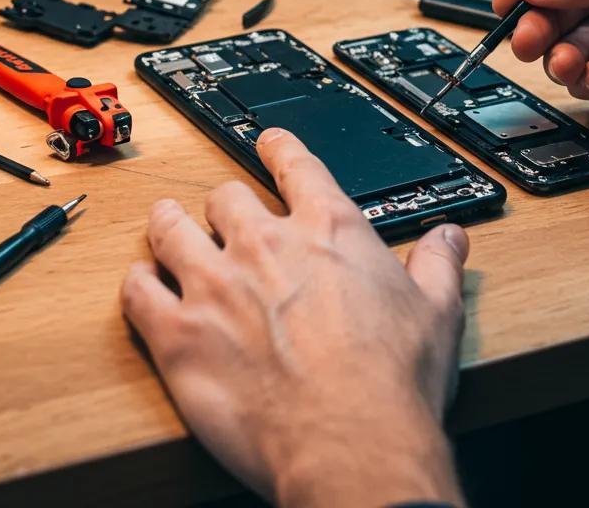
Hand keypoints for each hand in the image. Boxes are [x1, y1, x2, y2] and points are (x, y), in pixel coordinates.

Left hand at [121, 129, 469, 507]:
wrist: (352, 444)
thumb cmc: (391, 382)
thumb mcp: (436, 311)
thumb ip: (438, 264)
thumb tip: (450, 239)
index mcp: (327, 230)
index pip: (294, 165)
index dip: (278, 149)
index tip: (269, 144)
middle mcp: (266, 244)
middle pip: (226, 197)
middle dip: (224, 204)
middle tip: (222, 214)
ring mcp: (216, 284)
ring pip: (171, 230)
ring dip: (168, 225)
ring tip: (166, 224)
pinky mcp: (179, 334)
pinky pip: (139, 293)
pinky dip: (137, 285)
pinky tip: (141, 286)